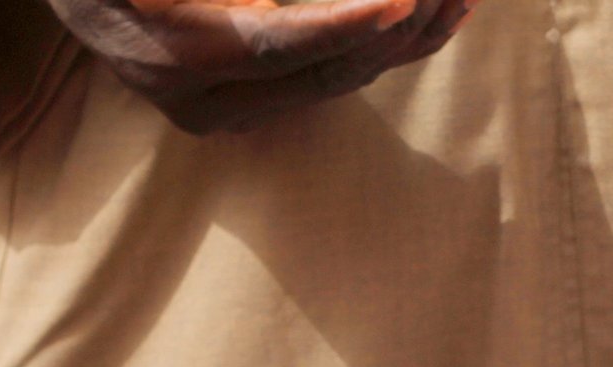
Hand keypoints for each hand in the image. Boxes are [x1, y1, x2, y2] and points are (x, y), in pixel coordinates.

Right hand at [48, 0, 473, 135]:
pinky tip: (439, 17)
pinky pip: (332, 79)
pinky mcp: (250, 106)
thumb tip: (281, 6)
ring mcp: (230, 110)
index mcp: (173, 55)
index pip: (275, 45)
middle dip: (395, 30)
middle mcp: (204, 99)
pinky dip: (387, 48)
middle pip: (322, 71)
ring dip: (407, 40)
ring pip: (339, 80)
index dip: (342, 25)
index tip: (399, 2)